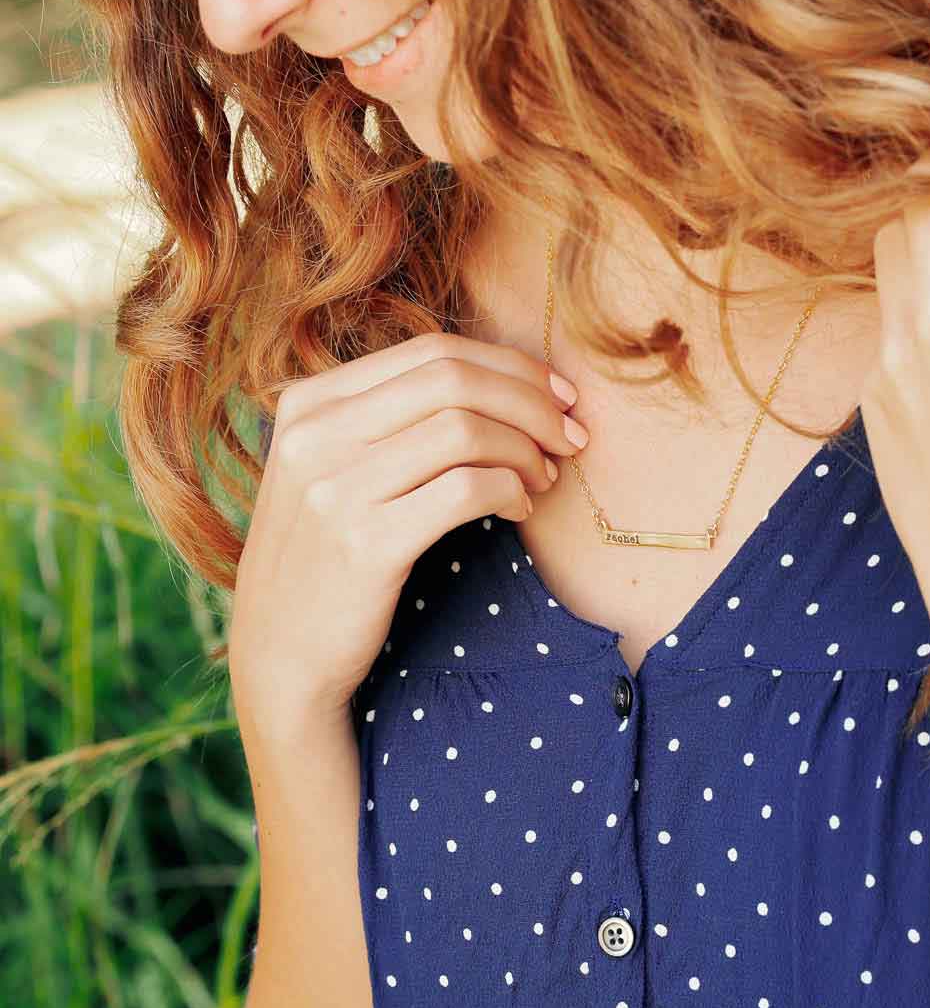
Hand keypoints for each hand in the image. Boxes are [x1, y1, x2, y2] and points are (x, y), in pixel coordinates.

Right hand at [229, 331, 586, 719]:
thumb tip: (511, 382)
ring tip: (544, 478)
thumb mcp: (337, 467)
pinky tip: (520, 509)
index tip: (558, 395)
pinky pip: (467, 489)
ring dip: (526, 450)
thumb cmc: (328, 555)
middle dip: (531, 402)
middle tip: (570, 435)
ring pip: (465, 430)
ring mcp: (334, 488)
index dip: (510, 366)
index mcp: (310, 401)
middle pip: (454, 379)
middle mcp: (315, 434)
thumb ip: (396, 418)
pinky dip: (511, 491)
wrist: (281, 656)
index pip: (432, 350)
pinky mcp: (364, 544)